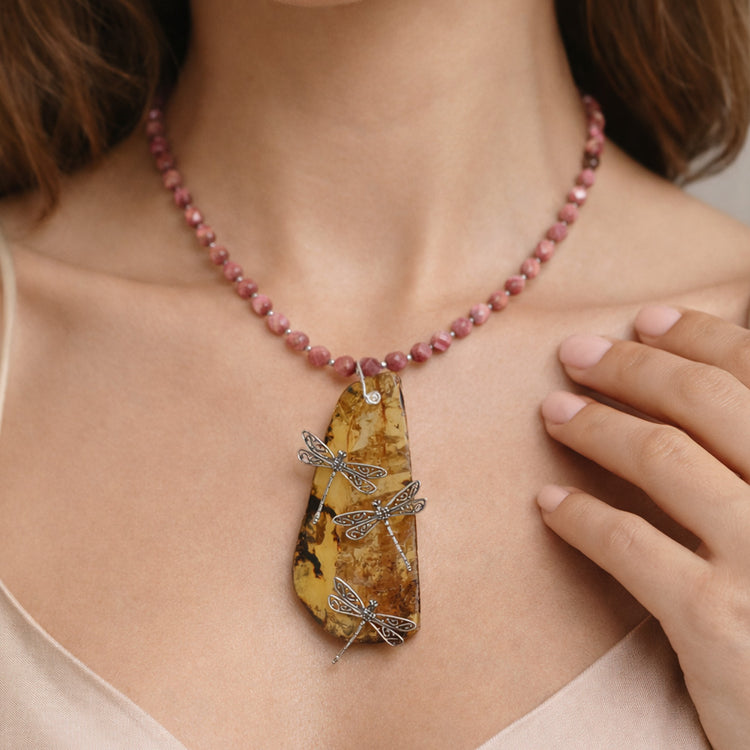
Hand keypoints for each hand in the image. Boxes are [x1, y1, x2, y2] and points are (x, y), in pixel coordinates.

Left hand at [537, 306, 749, 749]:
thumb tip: (708, 402)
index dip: (701, 338)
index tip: (647, 320)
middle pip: (705, 401)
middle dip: (633, 366)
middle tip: (577, 353)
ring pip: (662, 457)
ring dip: (595, 425)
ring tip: (552, 411)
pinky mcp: (721, 625)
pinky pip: (630, 546)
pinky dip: (580, 517)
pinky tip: (549, 503)